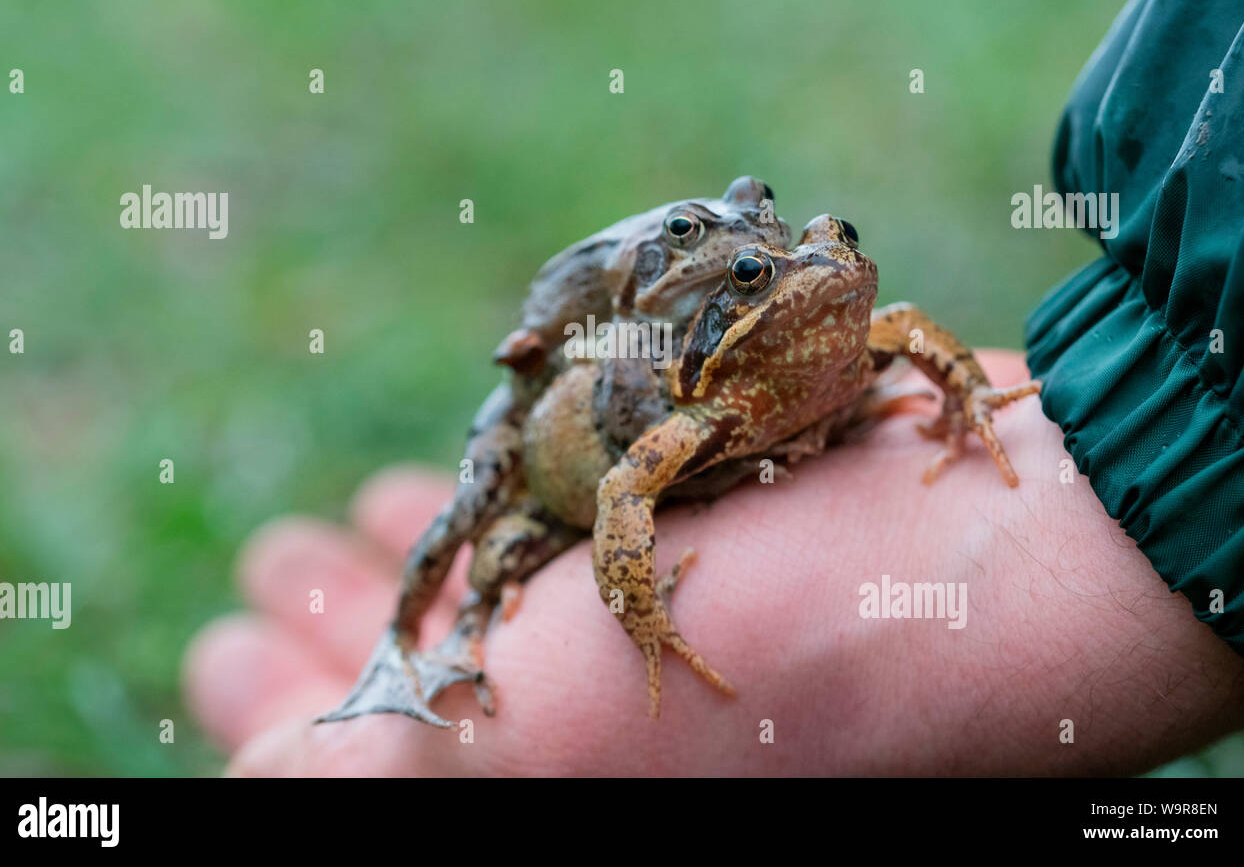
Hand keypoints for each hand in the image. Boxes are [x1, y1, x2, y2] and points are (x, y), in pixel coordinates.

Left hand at [182, 351, 1243, 774]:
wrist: (1025, 545)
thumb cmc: (795, 652)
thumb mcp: (548, 733)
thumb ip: (386, 765)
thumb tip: (256, 779)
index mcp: (572, 777)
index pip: (382, 757)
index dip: (282, 712)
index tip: (218, 651)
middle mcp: (618, 719)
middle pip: (435, 677)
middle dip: (333, 632)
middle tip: (261, 581)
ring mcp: (677, 623)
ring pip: (503, 591)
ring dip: (412, 557)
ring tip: (335, 522)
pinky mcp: (731, 534)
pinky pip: (585, 514)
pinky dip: (508, 489)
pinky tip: (456, 464)